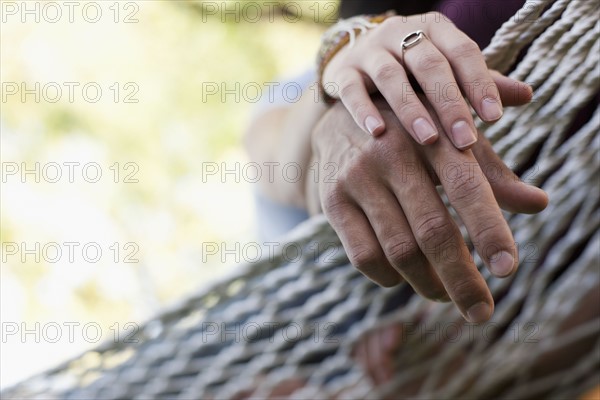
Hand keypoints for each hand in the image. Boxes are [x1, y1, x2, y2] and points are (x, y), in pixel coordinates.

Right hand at [309, 96, 546, 322]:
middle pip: (432, 230)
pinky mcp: (333, 201)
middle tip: (481, 311)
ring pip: (398, 250)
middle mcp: (391, 154)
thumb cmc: (412, 133)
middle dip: (462, 279)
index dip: (489, 229)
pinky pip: (363, 256)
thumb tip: (538, 204)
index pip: (467, 187)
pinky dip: (389, 278)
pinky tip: (404, 279)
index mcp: (431, 135)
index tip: (507, 270)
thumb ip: (492, 173)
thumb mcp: (450, 141)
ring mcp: (357, 178)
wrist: (340, 119)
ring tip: (447, 295)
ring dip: (428, 284)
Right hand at [322, 14, 528, 147]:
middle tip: (467, 139)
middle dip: (449, 102)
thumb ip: (480, 82)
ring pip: (390, 76)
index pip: (462, 51)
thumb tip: (527, 94)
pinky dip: (364, 110)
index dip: (479, 83)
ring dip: (410, 108)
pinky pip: (351, 90)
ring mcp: (370, 52)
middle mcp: (401, 34)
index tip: (495, 118)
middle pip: (429, 64)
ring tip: (428, 139)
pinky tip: (378, 133)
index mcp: (434, 30)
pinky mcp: (342, 72)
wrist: (357, 62)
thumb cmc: (412, 73)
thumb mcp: (446, 71)